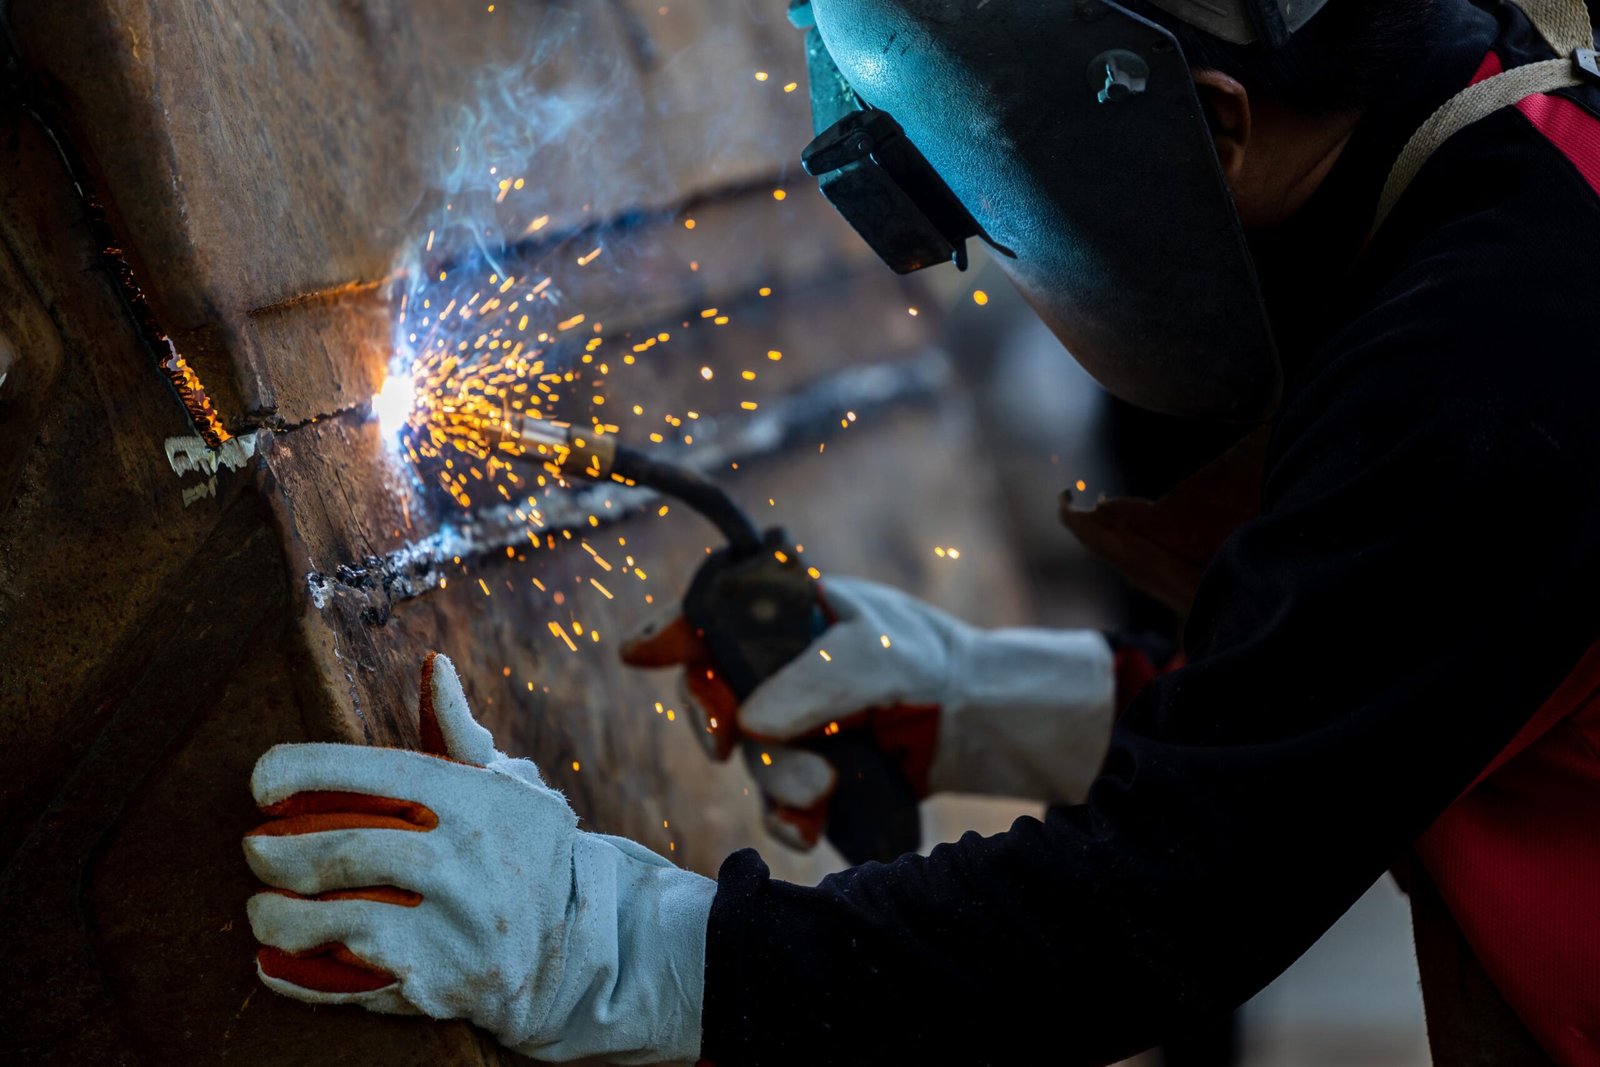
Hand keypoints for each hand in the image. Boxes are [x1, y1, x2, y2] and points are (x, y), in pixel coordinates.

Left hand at [243, 653, 714, 1064]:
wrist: (577, 943)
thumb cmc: (522, 850)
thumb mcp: (505, 785)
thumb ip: (458, 733)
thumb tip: (433, 666)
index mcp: (477, 800)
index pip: (377, 773)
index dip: (305, 771)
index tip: (262, 782)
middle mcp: (467, 861)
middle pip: (346, 853)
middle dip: (277, 854)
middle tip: (254, 851)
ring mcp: (454, 928)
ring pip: (339, 921)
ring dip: (278, 916)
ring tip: (262, 907)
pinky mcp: (441, 984)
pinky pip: (350, 982)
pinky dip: (298, 975)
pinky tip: (269, 962)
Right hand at [622, 576, 1117, 850]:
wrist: (978, 721)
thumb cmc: (928, 661)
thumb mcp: (877, 654)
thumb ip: (817, 682)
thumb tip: (752, 723)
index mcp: (786, 615)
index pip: (712, 616)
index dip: (670, 631)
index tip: (639, 652)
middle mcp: (778, 669)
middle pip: (715, 696)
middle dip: (716, 722)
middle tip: (723, 741)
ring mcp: (794, 725)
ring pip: (751, 759)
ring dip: (775, 780)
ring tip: (820, 790)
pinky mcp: (813, 774)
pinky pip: (778, 806)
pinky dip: (788, 822)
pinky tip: (809, 830)